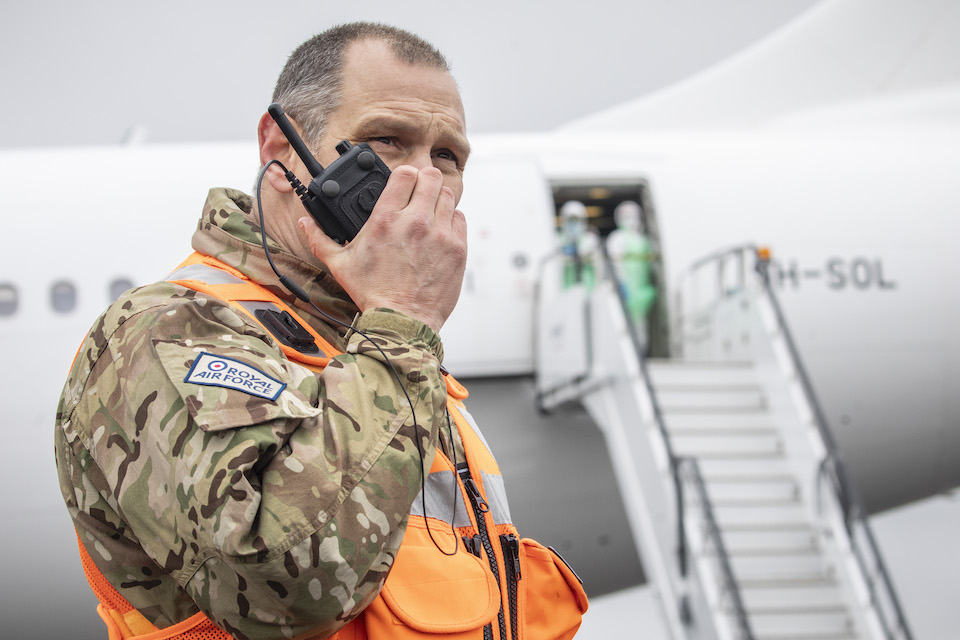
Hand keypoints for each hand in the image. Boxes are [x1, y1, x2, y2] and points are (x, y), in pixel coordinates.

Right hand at [299, 165, 466, 332]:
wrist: (402, 322)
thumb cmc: (372, 294)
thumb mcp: (340, 265)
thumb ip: (321, 239)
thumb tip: (305, 222)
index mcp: (386, 219)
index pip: (404, 174)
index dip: (403, 176)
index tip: (401, 185)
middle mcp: (416, 222)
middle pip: (431, 177)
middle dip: (424, 181)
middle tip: (418, 194)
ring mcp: (440, 234)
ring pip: (448, 195)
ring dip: (438, 200)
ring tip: (429, 213)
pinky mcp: (457, 249)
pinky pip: (460, 219)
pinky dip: (451, 221)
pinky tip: (439, 232)